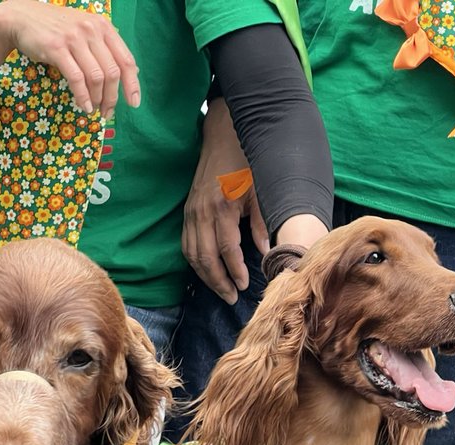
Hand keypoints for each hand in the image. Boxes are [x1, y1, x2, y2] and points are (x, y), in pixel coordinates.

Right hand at [0, 0, 139, 118]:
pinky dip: (82, 96)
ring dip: (97, 99)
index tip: (133, 103)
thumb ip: (107, 48)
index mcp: (103, 27)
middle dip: (112, 98)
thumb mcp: (86, 31)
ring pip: (96, 77)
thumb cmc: (58, 29)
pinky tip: (83, 106)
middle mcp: (91, 30)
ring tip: (94, 110)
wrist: (22, 18)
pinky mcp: (57, 48)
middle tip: (108, 112)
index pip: (126, 60)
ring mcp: (74, 38)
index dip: (132, 85)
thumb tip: (132, 72)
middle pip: (112, 72)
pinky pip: (76, 78)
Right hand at [182, 99, 269, 303]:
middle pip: (205, 257)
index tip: (244, 287)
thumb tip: (268, 253)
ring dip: (205, 276)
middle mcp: (201, 212)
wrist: (223, 135)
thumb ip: (263, 223)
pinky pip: (186, 243)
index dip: (234, 271)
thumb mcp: (261, 191)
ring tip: (222, 290)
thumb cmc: (247, 162)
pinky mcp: (187, 211)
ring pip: (192, 253)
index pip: (225, 249)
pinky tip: (207, 271)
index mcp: (222, 207)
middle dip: (218, 281)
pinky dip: (195, 261)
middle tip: (232, 298)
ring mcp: (191, 212)